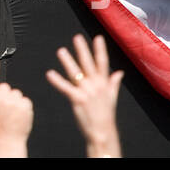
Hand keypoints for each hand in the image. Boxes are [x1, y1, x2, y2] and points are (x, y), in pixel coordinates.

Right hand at [0, 58, 32, 156]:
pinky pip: (24, 99)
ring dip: (13, 100)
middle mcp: (2, 99)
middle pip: (4, 86)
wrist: (7, 143)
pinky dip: (22, 105)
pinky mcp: (25, 106)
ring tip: (10, 114)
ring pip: (15, 92)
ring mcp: (14, 102)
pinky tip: (17, 115)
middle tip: (1, 107)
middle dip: (3, 93)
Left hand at [45, 34, 122, 157]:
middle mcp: (96, 85)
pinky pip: (66, 87)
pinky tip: (50, 74)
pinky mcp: (78, 99)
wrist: (103, 131)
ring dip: (67, 61)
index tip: (98, 37)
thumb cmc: (106, 114)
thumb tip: (119, 72)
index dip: (100, 49)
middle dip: (83, 50)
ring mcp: (87, 92)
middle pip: (88, 64)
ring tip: (60, 51)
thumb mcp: (112, 96)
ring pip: (76, 73)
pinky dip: (57, 81)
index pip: (102, 63)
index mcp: (104, 83)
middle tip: (77, 37)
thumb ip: (114, 83)